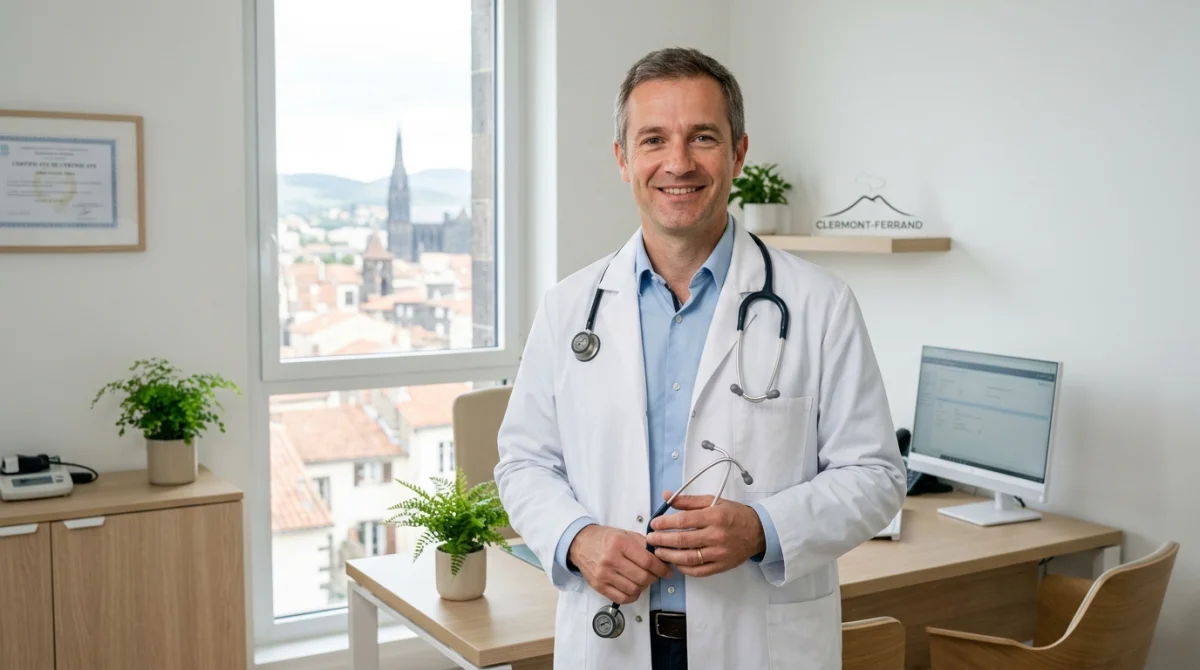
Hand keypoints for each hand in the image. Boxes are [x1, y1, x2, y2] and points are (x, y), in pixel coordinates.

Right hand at [567, 524, 672, 604]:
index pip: (647, 561)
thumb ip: (644, 545)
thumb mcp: (625, 534)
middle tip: (655, 574)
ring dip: (644, 587)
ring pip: (634, 589)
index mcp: (620, 543)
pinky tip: (633, 588)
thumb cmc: (606, 538)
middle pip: (642, 577)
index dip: (661, 569)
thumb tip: (662, 558)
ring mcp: (603, 574)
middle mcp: (611, 559)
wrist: (581, 543)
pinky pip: (622, 598)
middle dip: (654, 578)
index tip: (666, 571)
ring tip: (643, 580)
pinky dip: (633, 596)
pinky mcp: (599, 586)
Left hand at [645, 491, 766, 576]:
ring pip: (688, 558)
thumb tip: (667, 496)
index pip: (683, 520)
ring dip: (669, 556)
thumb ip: (689, 500)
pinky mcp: (721, 566)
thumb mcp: (714, 501)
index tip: (654, 524)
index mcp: (714, 516)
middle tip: (650, 538)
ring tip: (658, 551)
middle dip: (662, 540)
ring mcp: (719, 553)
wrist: (758, 532)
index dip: (665, 523)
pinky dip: (684, 568)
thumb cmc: (734, 514)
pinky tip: (675, 562)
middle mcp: (716, 535)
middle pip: (682, 540)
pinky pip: (698, 571)